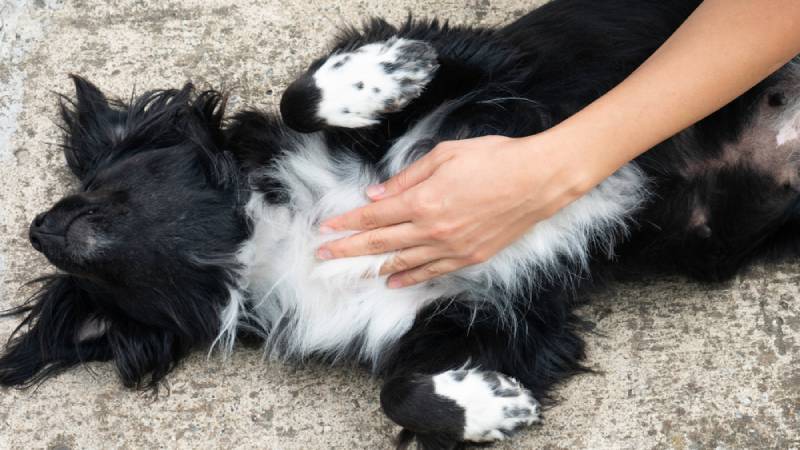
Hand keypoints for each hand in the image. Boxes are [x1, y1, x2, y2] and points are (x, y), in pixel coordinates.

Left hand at [316, 133, 595, 287]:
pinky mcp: (470, 257)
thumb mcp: (445, 155)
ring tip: (351, 272)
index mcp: (424, 200)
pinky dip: (410, 278)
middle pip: (380, 243)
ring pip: (403, 262)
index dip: (348, 224)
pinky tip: (393, 281)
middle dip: (348, 250)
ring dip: (373, 268)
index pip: (375, 216)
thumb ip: (407, 177)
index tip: (327, 230)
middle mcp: (433, 229)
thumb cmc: (494, 158)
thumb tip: (376, 193)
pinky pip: (432, 271)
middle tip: (323, 256)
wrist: (538, 180)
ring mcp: (452, 247)